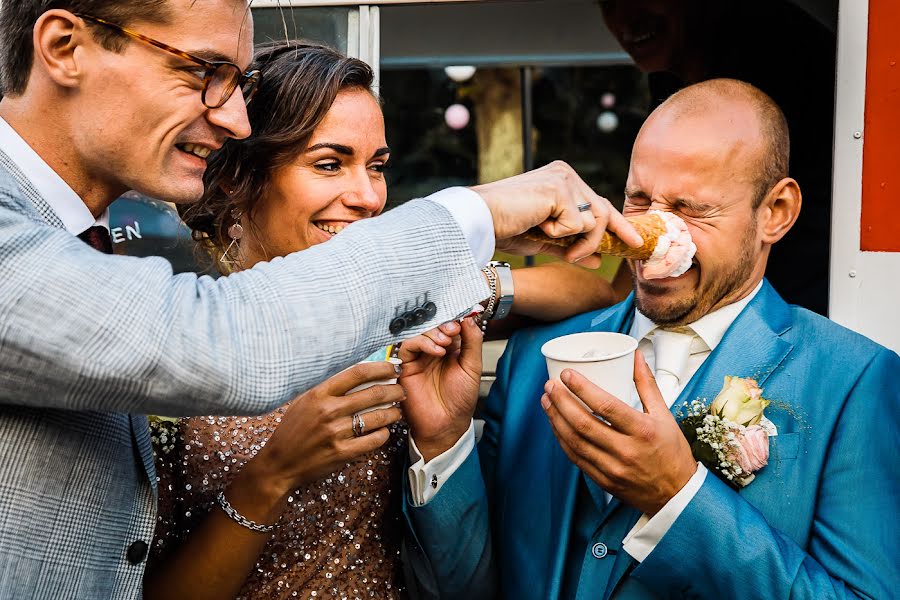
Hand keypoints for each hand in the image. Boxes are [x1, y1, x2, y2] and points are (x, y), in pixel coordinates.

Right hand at [242, 361, 404, 500]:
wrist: (279, 464)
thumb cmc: (293, 429)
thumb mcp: (305, 401)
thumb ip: (329, 388)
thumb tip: (360, 375)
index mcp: (319, 394)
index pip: (358, 373)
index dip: (381, 368)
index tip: (394, 368)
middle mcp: (328, 411)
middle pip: (374, 393)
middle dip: (395, 390)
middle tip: (402, 391)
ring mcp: (336, 433)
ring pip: (378, 417)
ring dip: (394, 413)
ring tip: (397, 411)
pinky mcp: (342, 453)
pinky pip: (374, 440)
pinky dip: (384, 434)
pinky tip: (384, 431)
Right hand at [398, 319, 482, 460]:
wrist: (446, 425)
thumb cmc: (460, 401)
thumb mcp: (472, 368)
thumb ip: (472, 342)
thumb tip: (469, 318)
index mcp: (452, 349)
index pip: (450, 326)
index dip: (454, 320)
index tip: (462, 320)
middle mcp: (434, 351)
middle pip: (433, 327)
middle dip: (443, 325)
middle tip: (453, 329)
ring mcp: (420, 357)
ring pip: (420, 333)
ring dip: (433, 333)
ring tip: (446, 342)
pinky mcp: (406, 366)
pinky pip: (408, 346)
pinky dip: (422, 343)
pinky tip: (436, 351)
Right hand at [472, 161, 641, 266]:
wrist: (480, 220)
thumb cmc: (504, 227)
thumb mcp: (543, 240)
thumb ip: (571, 246)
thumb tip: (599, 259)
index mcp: (562, 179)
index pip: (598, 203)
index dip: (617, 225)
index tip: (634, 242)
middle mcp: (566, 173)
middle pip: (601, 211)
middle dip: (601, 239)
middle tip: (587, 258)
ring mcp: (564, 178)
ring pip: (594, 220)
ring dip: (578, 241)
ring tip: (550, 241)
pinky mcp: (560, 189)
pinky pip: (578, 224)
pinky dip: (560, 234)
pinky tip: (538, 226)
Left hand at [541, 351, 697, 515]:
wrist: (678, 496)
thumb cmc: (672, 453)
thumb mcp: (664, 415)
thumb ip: (647, 384)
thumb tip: (636, 356)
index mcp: (643, 431)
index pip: (605, 406)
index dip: (582, 388)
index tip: (567, 374)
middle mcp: (626, 451)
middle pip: (584, 424)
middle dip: (562, 402)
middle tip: (550, 386)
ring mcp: (613, 468)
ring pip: (575, 442)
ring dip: (556, 419)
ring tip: (547, 401)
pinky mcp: (604, 480)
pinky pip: (576, 458)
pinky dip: (563, 440)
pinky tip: (556, 425)